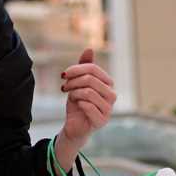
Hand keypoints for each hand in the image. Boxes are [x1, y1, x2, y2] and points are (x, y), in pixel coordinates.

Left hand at [55, 48, 115, 170]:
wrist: (74, 127)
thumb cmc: (78, 105)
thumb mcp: (78, 84)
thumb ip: (84, 68)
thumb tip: (89, 48)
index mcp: (108, 84)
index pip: (93, 69)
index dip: (76, 69)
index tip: (63, 75)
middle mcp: (112, 95)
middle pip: (91, 79)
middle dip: (74, 81)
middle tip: (64, 87)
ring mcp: (108, 109)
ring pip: (89, 92)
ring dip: (75, 93)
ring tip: (70, 96)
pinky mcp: (102, 120)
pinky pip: (89, 106)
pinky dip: (79, 103)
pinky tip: (76, 105)